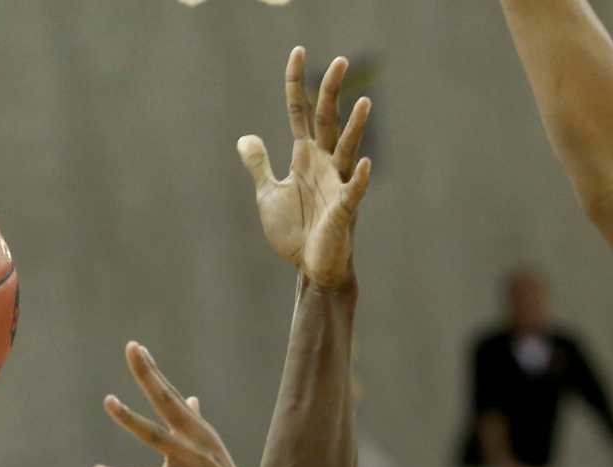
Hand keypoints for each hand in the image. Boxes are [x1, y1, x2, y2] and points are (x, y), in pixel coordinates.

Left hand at [99, 343, 264, 466]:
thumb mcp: (213, 452)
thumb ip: (197, 424)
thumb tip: (192, 399)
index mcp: (200, 433)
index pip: (172, 396)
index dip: (154, 372)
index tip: (137, 349)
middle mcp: (197, 442)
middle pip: (168, 402)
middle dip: (148, 375)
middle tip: (132, 348)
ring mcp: (192, 465)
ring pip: (155, 436)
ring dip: (130, 418)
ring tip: (109, 401)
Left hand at [240, 48, 372, 290]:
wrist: (311, 268)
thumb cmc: (295, 232)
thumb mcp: (268, 194)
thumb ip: (259, 165)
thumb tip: (246, 137)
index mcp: (305, 157)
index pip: (300, 112)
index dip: (297, 83)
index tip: (298, 52)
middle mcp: (324, 164)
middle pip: (328, 120)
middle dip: (332, 91)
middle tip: (341, 60)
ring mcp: (336, 185)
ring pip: (348, 150)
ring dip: (355, 128)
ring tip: (364, 102)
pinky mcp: (344, 211)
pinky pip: (354, 192)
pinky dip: (360, 179)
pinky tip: (366, 165)